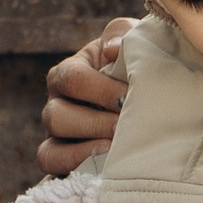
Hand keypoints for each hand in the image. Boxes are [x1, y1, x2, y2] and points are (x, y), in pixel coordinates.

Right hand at [38, 20, 130, 178]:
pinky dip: (75, 167)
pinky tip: (105, 165)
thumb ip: (121, 34)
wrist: (151, 99)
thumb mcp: (130, 42)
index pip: (72, 78)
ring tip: (117, 148)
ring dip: (87, 149)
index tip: (129, 96)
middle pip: (56, 117)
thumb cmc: (136, 68)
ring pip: (51, 148)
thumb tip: (112, 49)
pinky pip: (53, 168)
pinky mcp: (62, 161)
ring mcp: (56, 136)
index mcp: (69, 72)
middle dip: (96, 124)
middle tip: (125, 127)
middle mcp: (56, 104)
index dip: (100, 90)